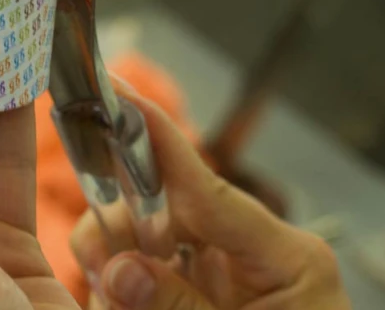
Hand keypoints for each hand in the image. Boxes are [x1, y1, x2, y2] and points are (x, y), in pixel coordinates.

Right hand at [71, 81, 351, 309]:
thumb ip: (178, 306)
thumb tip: (118, 267)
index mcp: (285, 257)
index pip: (210, 186)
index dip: (161, 139)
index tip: (122, 95)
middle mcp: (251, 251)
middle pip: (167, 208)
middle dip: (122, 221)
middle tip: (99, 256)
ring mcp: (224, 271)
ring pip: (148, 238)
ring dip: (116, 257)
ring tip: (107, 286)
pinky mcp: (200, 289)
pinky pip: (147, 271)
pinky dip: (123, 283)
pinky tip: (116, 297)